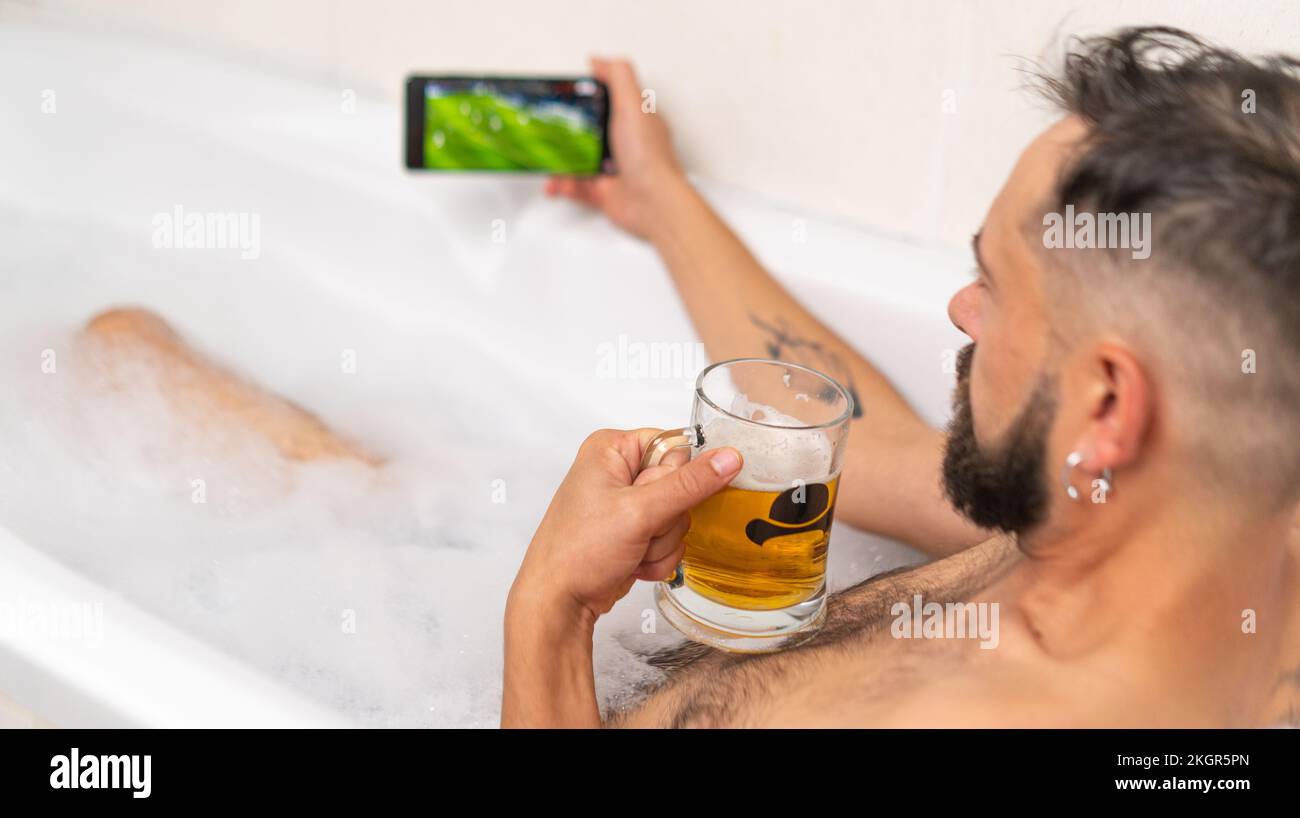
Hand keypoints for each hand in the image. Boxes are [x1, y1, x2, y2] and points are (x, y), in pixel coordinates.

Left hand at [510, 428, 741, 626]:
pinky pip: (670, 538)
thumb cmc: (577, 552)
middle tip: (640, 530)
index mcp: (612, 449)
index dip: (677, 479)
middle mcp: (618, 471)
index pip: (675, 447)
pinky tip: (634, 561)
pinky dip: (658, 556)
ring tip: (632, 548)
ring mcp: (626, 504)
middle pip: (681, 485)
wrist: (559, 602)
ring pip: (679, 517)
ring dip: (663, 542)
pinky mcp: (633, 531)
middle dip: (668, 519)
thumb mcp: (639, 512)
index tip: (658, 500)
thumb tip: (728, 458)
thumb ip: (689, 484)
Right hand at [544, 58, 690, 240]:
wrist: (653, 204)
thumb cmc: (649, 157)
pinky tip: (557, 183)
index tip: (563, 98)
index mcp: (634, 120)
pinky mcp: (604, 192)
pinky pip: (576, 187)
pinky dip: (563, 185)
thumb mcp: (634, 104)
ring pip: (577, 160)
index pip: (607, 101)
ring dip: (558, 162)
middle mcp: (624, 144)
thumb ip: (617, 76)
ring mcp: (613, 169)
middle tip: (546, 130)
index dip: (585, 98)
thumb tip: (598, 60)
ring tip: (547, 163)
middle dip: (564, 133)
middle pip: (587, 131)